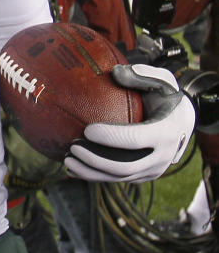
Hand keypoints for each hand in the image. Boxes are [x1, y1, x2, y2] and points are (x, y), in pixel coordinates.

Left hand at [65, 63, 194, 182]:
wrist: (184, 122)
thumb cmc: (167, 97)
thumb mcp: (162, 81)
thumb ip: (141, 75)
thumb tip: (115, 73)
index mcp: (165, 132)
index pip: (134, 139)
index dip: (110, 137)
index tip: (86, 129)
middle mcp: (162, 156)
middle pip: (124, 167)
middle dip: (95, 160)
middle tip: (72, 148)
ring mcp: (154, 169)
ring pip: (120, 178)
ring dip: (91, 172)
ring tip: (67, 161)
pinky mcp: (145, 175)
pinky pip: (119, 180)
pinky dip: (96, 176)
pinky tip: (74, 169)